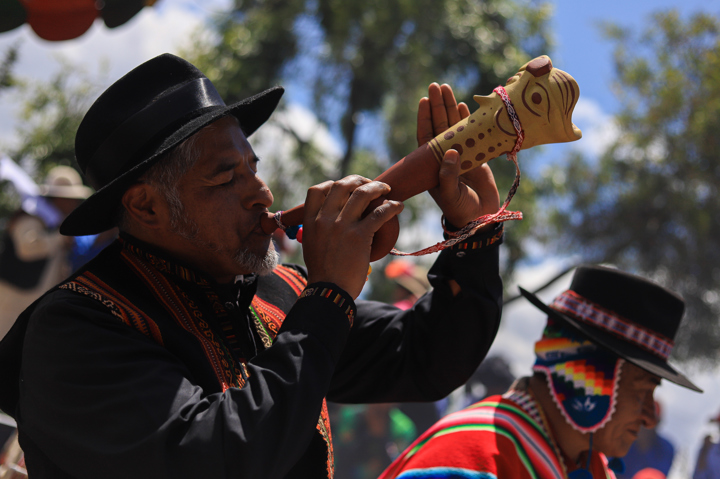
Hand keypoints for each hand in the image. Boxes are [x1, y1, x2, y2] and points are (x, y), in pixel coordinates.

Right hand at [302, 176, 403, 298]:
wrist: (329, 291)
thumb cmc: (323, 273)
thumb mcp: (312, 245)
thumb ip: (318, 229)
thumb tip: (330, 219)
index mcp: (311, 221)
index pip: (317, 190)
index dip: (333, 184)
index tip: (346, 187)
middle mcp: (324, 220)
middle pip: (342, 185)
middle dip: (359, 180)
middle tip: (371, 185)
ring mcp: (342, 226)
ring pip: (362, 193)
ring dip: (378, 187)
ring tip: (387, 190)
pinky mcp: (360, 236)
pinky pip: (380, 213)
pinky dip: (392, 207)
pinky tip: (398, 207)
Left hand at [417, 83, 499, 227]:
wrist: (480, 220)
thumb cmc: (460, 210)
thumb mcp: (450, 194)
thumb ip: (448, 175)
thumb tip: (451, 151)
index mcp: (432, 165)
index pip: (425, 137)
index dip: (425, 118)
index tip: (423, 101)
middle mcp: (444, 157)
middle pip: (439, 126)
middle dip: (438, 106)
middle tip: (437, 86)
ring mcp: (461, 155)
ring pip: (454, 127)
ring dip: (451, 108)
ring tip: (448, 89)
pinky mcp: (477, 157)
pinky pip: (472, 134)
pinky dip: (469, 121)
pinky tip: (465, 106)